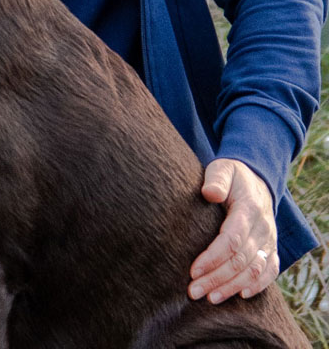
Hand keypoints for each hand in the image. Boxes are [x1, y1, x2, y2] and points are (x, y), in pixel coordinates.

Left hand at [188, 158, 278, 302]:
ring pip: (253, 270)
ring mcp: (269, 240)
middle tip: (194, 291)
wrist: (257, 179)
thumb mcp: (223, 168)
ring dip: (232, 287)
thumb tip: (208, 193)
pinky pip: (270, 271)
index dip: (213, 257)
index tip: (193, 271)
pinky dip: (258, 285)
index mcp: (249, 209)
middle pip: (240, 261)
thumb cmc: (232, 175)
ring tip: (210, 298)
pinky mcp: (272, 248)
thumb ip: (216, 179)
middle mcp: (263, 228)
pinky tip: (241, 295)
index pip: (231, 240)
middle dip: (216, 279)